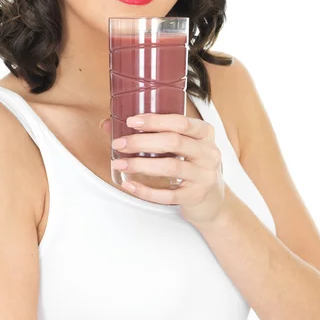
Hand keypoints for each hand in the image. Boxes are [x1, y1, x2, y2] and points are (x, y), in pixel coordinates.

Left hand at [100, 113, 224, 226]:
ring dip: (140, 164)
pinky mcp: (195, 196)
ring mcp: (204, 176)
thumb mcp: (179, 145)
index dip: (155, 120)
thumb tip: (108, 124)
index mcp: (204, 133)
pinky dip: (145, 190)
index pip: (181, 122)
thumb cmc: (189, 164)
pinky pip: (168, 195)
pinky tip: (129, 184)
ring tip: (119, 163)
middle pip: (173, 142)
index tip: (130, 121)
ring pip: (170, 167)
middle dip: (142, 142)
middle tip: (119, 143)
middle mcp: (208, 153)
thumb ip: (150, 133)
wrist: (211, 199)